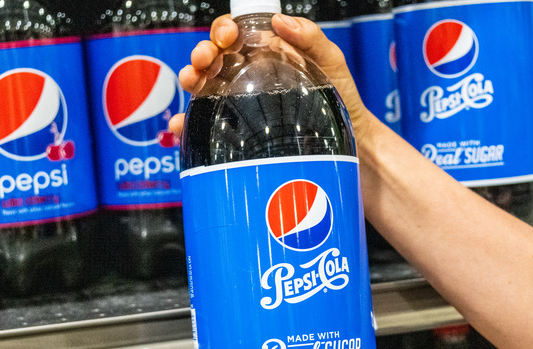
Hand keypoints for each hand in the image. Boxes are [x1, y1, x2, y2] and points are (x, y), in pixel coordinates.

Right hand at [168, 13, 371, 143]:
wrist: (350, 143)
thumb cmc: (343, 99)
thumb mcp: (332, 63)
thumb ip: (311, 38)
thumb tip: (280, 21)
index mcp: (267, 53)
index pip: (235, 34)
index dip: (224, 30)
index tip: (228, 36)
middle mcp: (249, 75)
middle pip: (213, 58)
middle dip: (202, 54)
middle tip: (206, 60)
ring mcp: (241, 102)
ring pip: (204, 86)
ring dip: (190, 80)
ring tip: (191, 82)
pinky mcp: (238, 130)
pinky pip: (206, 123)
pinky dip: (188, 122)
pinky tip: (182, 125)